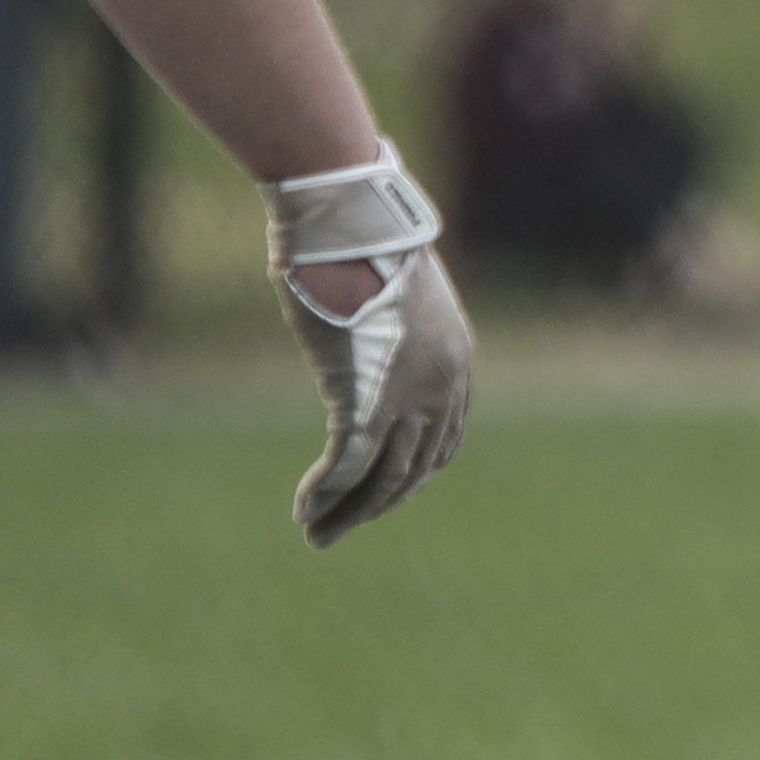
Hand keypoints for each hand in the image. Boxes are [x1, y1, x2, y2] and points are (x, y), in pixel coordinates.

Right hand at [269, 152, 473, 539]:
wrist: (351, 224)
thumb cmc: (361, 244)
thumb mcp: (392, 292)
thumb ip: (391, 330)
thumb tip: (366, 328)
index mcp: (456, 361)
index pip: (444, 441)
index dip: (413, 475)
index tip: (382, 495)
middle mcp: (442, 385)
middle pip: (414, 468)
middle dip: (376, 505)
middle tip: (339, 530)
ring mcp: (407, 393)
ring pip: (382, 475)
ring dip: (347, 511)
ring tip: (317, 535)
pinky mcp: (365, 396)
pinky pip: (348, 461)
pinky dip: (325, 491)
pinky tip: (304, 510)